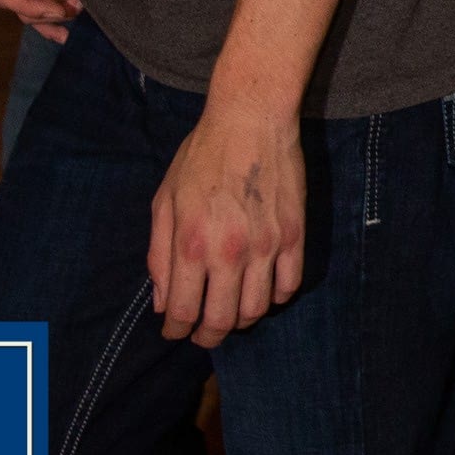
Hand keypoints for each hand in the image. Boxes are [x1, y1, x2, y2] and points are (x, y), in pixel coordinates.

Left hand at [150, 101, 306, 344]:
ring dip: (242, 319)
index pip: (183, 312)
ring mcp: (266, 245)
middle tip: (203, 334)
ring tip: (233, 312)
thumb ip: (160, 255)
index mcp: (191, 244)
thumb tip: (164, 301)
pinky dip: (276, 297)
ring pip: (258, 309)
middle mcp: (229, 252)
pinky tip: (264, 288)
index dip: (176, 331)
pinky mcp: (295, 234)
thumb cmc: (201, 157)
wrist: (251, 118)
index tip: (175, 332)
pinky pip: (289, 284)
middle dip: (208, 336)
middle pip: (222, 321)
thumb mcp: (165, 201)